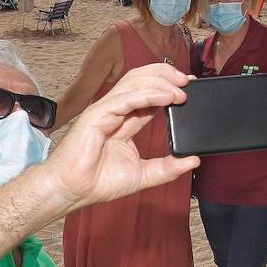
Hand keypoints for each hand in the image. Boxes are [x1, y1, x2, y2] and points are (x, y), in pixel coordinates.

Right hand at [38, 64, 199, 211]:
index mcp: (125, 121)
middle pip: (141, 79)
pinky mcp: (98, 114)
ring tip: (182, 88)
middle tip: (189, 81)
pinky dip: (149, 94)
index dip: (169, 88)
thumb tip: (192, 161)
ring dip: (161, 82)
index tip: (190, 89)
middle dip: (166, 75)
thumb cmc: (98, 182)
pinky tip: (167, 97)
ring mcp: (106, 110)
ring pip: (135, 82)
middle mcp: (115, 111)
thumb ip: (168, 168)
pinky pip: (127, 98)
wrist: (74, 190)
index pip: (149, 95)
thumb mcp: (144, 175)